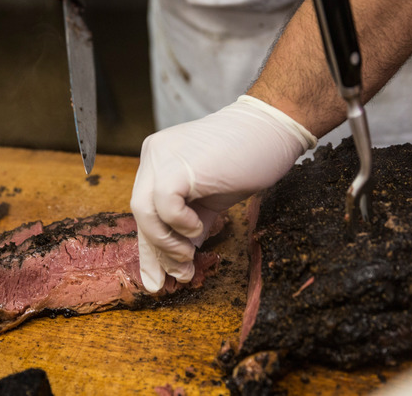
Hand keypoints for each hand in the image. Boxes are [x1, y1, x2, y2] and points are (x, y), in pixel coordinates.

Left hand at [131, 95, 315, 291]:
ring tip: (191, 252)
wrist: (271, 131)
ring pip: (143, 211)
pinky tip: (199, 226)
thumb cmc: (246, 160)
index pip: (147, 210)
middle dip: (158, 250)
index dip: (152, 248)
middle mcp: (153, 155)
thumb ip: (190, 228)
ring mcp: (162, 157)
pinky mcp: (177, 165)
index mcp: (159, 161)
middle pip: (140, 212)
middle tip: (181, 273)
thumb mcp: (210, 201)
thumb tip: (178, 267)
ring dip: (166, 242)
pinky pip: (164, 205)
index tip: (161, 280)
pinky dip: (179, 224)